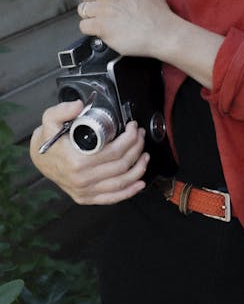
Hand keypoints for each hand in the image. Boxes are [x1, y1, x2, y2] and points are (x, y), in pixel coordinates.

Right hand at [30, 101, 148, 204]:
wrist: (39, 160)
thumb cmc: (48, 142)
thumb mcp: (50, 120)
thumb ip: (63, 109)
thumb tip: (79, 106)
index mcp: (78, 161)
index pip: (115, 151)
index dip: (130, 139)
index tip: (134, 128)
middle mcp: (83, 179)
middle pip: (121, 165)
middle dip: (137, 148)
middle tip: (140, 136)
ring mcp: (85, 191)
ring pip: (121, 182)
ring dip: (138, 168)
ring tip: (144, 155)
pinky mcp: (86, 198)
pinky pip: (112, 198)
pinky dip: (129, 191)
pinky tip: (139, 182)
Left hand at [78, 0, 172, 57]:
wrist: (163, 32)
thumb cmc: (157, 8)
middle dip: (94, 3)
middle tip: (109, 11)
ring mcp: (103, 9)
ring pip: (83, 10)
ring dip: (92, 16)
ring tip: (107, 21)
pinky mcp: (101, 26)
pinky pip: (83, 26)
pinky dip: (91, 30)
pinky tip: (104, 30)